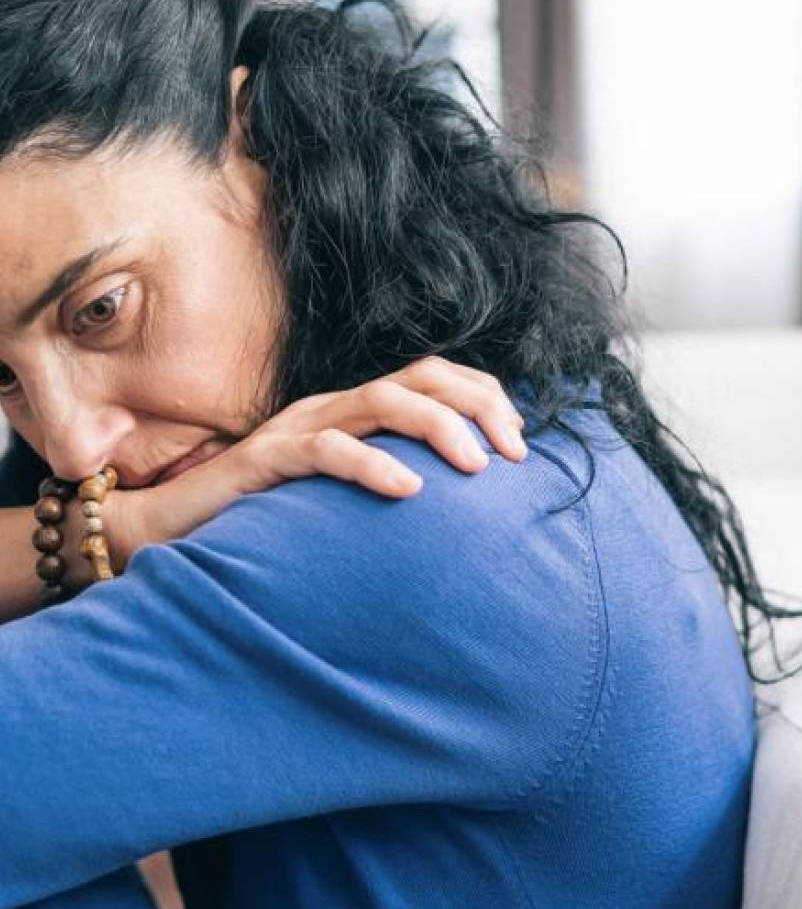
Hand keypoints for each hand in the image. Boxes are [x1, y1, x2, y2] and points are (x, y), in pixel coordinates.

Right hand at [101, 356, 527, 572]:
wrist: (172, 529)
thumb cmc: (269, 520)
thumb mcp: (345, 499)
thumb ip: (392, 486)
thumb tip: (460, 510)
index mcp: (356, 412)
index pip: (434, 379)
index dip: (484, 397)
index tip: (521, 441)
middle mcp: (333, 407)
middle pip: (420, 378)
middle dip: (478, 407)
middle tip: (515, 454)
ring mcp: (299, 427)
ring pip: (381, 401)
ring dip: (438, 427)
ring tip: (477, 467)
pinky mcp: (266, 458)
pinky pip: (325, 450)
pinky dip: (371, 464)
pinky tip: (408, 488)